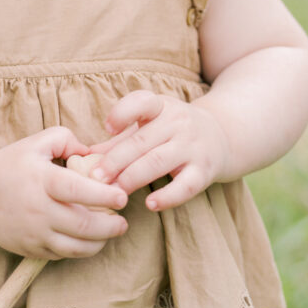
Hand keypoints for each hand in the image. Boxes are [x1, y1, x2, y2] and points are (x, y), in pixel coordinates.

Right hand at [0, 127, 127, 259]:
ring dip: (99, 242)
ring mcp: (34, 232)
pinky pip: (62, 255)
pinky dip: (81, 250)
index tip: (122, 197)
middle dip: (110, 226)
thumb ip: (66, 140)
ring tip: (111, 232)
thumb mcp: (35, 142)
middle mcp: (38, 208)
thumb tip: (92, 152)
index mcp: (41, 179)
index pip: (77, 189)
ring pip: (75, 246)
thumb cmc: (11, 164)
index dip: (103, 195)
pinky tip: (90, 239)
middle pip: (82, 224)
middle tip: (123, 221)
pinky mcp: (31, 249)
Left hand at [89, 92, 231, 211]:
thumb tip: (85, 156)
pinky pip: (186, 185)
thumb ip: (120, 139)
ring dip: (132, 178)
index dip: (122, 113)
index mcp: (160, 106)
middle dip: (115, 161)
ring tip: (113, 193)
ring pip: (158, 162)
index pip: (141, 102)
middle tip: (95, 178)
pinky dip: (168, 196)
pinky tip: (150, 204)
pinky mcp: (205, 170)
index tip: (107, 128)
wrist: (223, 135)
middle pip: (141, 141)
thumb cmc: (173, 130)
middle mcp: (178, 122)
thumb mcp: (150, 124)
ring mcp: (193, 145)